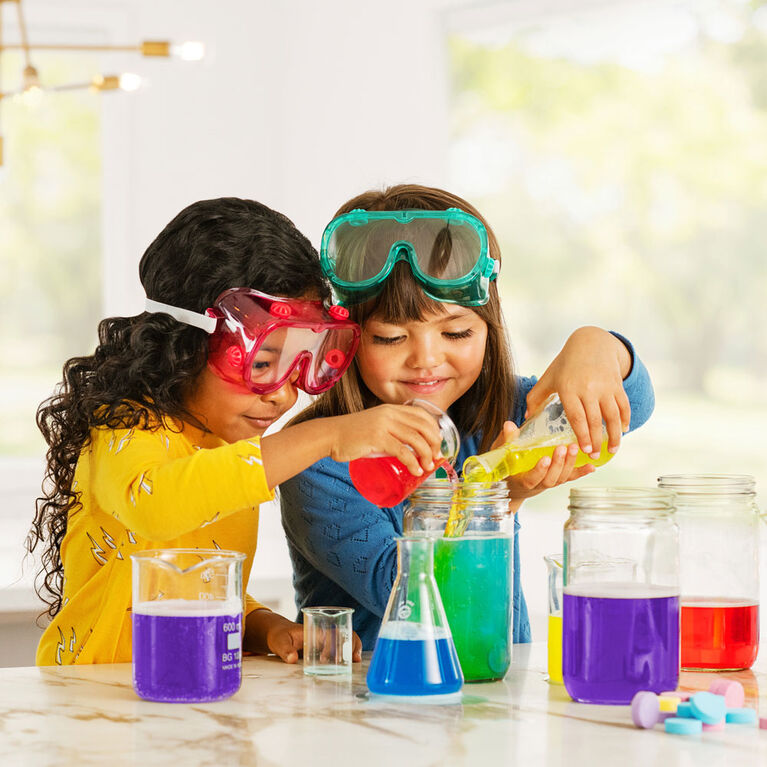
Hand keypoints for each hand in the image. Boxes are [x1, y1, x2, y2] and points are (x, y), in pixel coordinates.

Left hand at [245, 609, 363, 663]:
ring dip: (353, 647)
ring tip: (355, 661)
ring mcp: (325, 639)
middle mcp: (323, 633)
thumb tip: (292, 659)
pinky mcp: (325, 646)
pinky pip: (341, 646)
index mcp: (314, 630)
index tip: (327, 659)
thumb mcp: (279, 642)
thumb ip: (285, 650)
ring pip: (345, 638)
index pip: (330, 633)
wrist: (278, 633)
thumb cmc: (279, 635)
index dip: (334, 645)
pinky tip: (351, 662)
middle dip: (351, 644)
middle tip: (352, 660)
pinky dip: (349, 651)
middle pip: (344, 633)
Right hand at [326, 404, 443, 476]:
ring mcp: (383, 425)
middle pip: (422, 426)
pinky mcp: (377, 438)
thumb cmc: (353, 434)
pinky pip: (402, 451)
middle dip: (434, 443)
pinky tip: (415, 470)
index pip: (421, 414)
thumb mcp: (376, 424)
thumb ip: (391, 430)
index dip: (434, 428)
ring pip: (415, 439)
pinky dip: (412, 462)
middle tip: (436, 457)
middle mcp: (390, 414)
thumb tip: (408, 448)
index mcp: (391, 409)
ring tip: (428, 466)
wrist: (331, 435)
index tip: (437, 442)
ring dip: (426, 454)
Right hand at [491, 421, 595, 510]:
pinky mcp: (558, 479)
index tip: (545, 459)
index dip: (539, 470)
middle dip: (559, 463)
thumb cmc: (507, 467)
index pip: (532, 478)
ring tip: (575, 448)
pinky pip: (570, 478)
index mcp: (522, 480)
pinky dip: (581, 472)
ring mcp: (549, 483)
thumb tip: (509, 424)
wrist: (513, 486)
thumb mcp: (502, 454)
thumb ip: (507, 440)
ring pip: (562, 478)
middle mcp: (538, 485)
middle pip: (551, 478)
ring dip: (570, 464)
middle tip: (563, 448)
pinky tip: (591, 466)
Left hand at [525, 326, 631, 457]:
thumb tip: (526, 418)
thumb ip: (535, 397)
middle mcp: (588, 388)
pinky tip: (623, 430)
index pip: (577, 417)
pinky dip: (625, 419)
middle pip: (594, 420)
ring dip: (614, 435)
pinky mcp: (617, 384)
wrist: (590, 343)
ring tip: (612, 449)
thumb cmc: (565, 364)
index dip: (582, 436)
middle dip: (596, 441)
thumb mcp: (548, 378)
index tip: (584, 450)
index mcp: (569, 389)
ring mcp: (605, 386)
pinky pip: (623, 405)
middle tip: (595, 457)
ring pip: (612, 415)